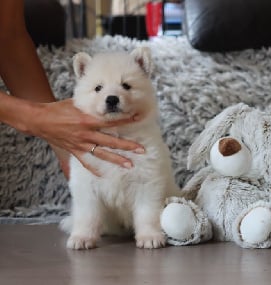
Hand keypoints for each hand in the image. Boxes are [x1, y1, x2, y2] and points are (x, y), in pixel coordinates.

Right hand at [24, 99, 144, 177]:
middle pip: (111, 141)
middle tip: (141, 150)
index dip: (125, 120)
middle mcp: (86, 134)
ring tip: (130, 165)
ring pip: (102, 154)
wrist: (39, 120)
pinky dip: (94, 169)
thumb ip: (91, 104)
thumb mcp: (76, 102)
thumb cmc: (58, 109)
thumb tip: (105, 99)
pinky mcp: (74, 151)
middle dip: (128, 146)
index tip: (138, 119)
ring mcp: (81, 144)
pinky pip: (86, 163)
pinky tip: (104, 176)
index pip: (111, 121)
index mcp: (88, 120)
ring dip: (117, 160)